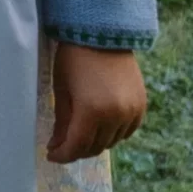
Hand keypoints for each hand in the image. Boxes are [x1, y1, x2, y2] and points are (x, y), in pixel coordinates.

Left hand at [50, 44, 146, 160]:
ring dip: (94, 143)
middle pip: (96, 147)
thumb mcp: (61, 91)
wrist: (103, 36)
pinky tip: (99, 128)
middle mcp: (117, 115)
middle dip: (76, 150)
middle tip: (62, 147)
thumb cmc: (74, 60)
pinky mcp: (141, 106)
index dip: (62, 154)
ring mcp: (133, 112)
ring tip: (79, 136)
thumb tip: (57, 146)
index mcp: (93, 111)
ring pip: (112, 142)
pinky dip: (113, 134)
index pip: (77, 145)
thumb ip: (62, 122)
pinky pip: (127, 131)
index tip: (50, 155)